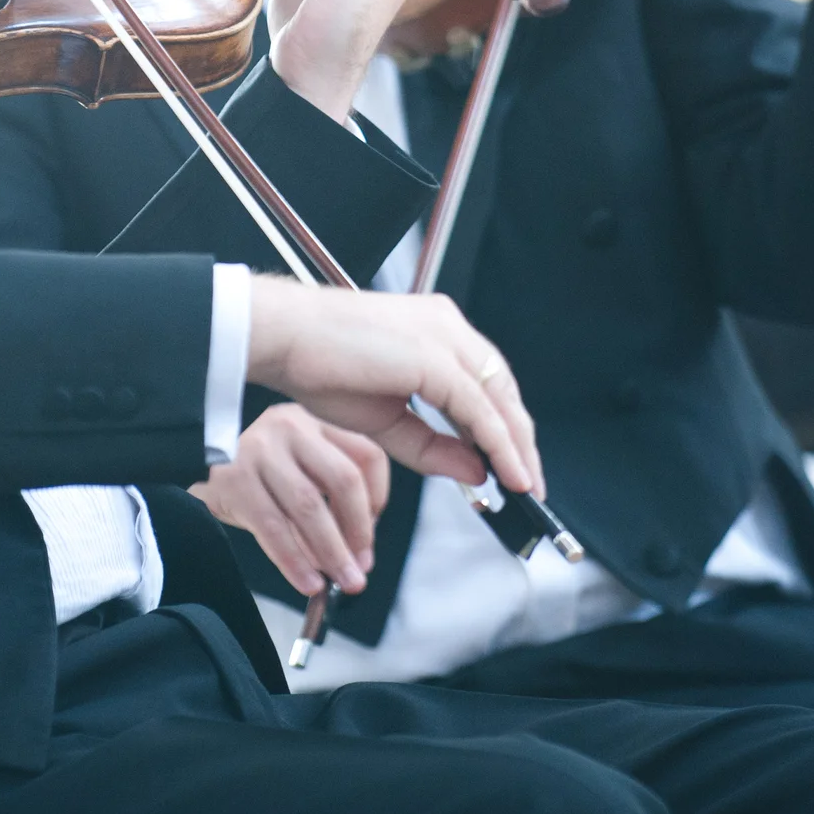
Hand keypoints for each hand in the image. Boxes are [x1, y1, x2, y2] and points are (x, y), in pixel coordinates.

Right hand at [192, 404, 389, 596]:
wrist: (195, 463)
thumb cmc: (259, 472)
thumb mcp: (299, 463)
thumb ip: (331, 493)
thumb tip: (359, 551)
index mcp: (316, 421)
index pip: (367, 455)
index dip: (379, 499)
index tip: (372, 535)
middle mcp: (291, 427)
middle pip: (342, 480)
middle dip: (358, 532)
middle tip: (361, 569)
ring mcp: (261, 450)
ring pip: (309, 507)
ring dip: (331, 552)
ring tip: (343, 582)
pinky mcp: (235, 479)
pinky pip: (273, 528)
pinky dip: (294, 561)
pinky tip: (307, 582)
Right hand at [245, 275, 538, 498]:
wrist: (284, 339)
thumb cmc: (321, 367)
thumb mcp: (388, 421)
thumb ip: (434, 446)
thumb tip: (477, 470)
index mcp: (437, 330)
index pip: (488, 382)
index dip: (506, 427)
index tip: (512, 465)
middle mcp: (448, 326)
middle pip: (503, 390)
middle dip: (521, 442)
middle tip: (529, 485)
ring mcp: (444, 336)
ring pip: (498, 399)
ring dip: (516, 448)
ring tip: (524, 487)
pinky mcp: (434, 356)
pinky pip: (478, 408)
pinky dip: (498, 444)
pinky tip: (505, 471)